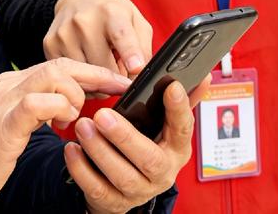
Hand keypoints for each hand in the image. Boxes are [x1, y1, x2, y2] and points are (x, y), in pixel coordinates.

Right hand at [0, 59, 131, 213]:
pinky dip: (59, 110)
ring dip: (76, 95)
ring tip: (75, 118)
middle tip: (119, 88)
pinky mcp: (2, 126)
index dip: (90, 72)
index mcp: (9, 86)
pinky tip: (62, 125)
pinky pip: (37, 104)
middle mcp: (6, 87)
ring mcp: (2, 103)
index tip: (116, 82)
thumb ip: (35, 112)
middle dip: (96, 75)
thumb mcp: (11, 126)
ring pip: (52, 76)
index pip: (57, 65)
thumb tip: (69, 109)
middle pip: (60, 64)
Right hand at [48, 0, 152, 79]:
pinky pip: (69, 74)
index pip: (121, 34)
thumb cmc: (113, 13)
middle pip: (103, 65)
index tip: (137, 68)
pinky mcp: (50, 44)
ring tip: (102, 63)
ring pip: (85, 75)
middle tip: (120, 71)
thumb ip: (143, 48)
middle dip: (115, 77)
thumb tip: (139, 76)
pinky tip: (86, 63)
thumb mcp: (136, 21)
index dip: (130, 52)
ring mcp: (64, 33)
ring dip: (97, 80)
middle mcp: (84, 20)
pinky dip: (80, 77)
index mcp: (111, 11)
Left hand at [65, 80, 198, 213]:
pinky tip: (72, 149)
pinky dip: (83, 169)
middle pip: (148, 158)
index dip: (179, 108)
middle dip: (125, 137)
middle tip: (102, 115)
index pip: (184, 128)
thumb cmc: (146, 147)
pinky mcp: (114, 202)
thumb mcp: (165, 128)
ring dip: (100, 150)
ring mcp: (139, 190)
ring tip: (83, 127)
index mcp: (177, 149)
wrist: (125, 189)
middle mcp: (163, 173)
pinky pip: (97, 188)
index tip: (171, 86)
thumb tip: (205, 75)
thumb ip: (180, 103)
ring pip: (121, 175)